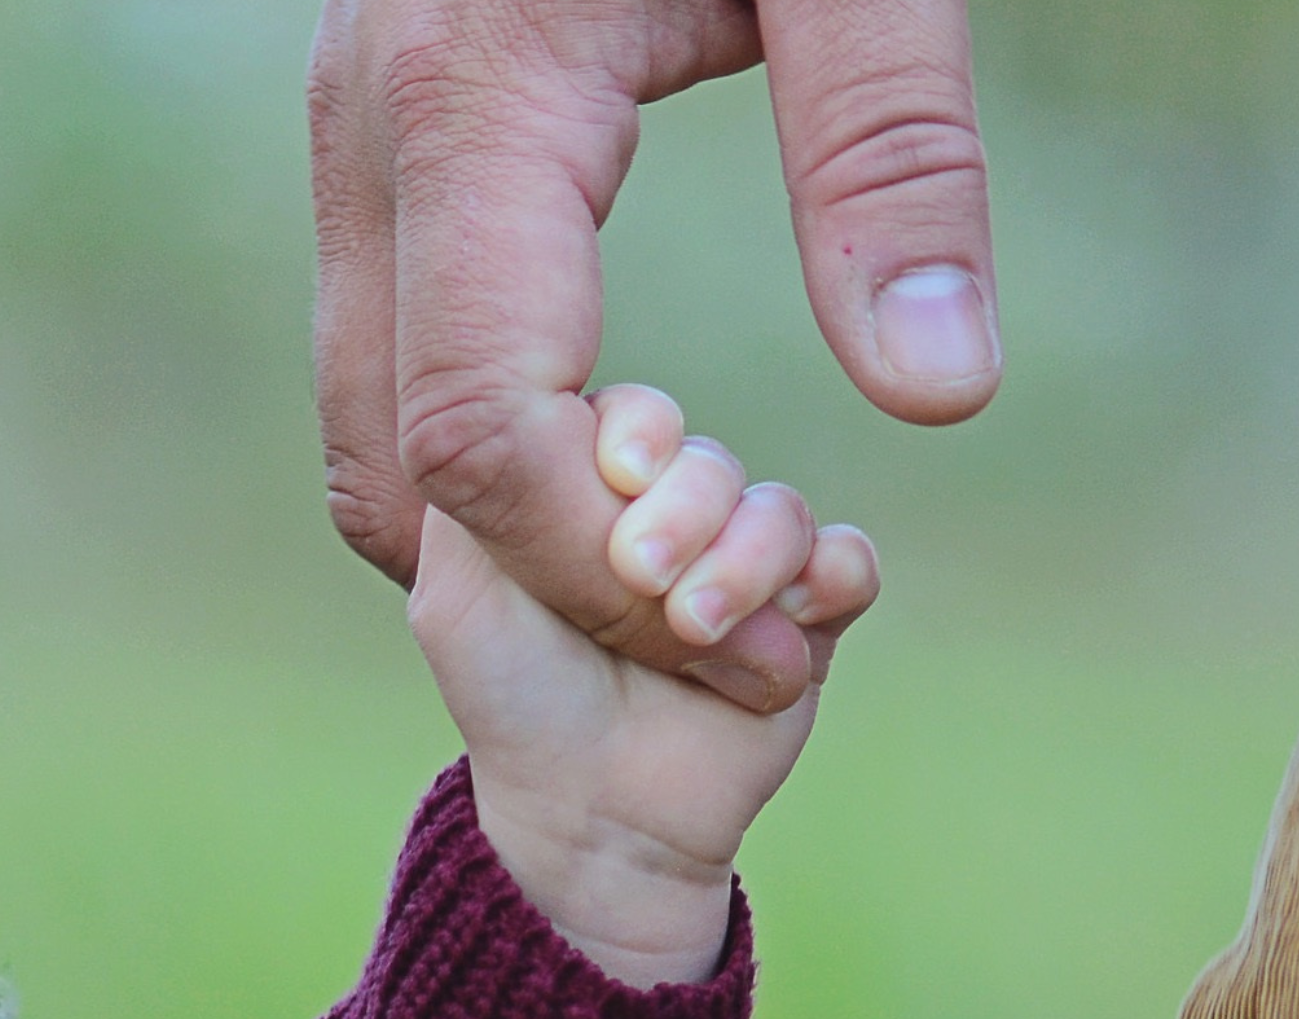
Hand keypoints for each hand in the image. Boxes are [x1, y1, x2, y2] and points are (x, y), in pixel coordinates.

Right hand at [311, 0, 994, 713]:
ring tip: (690, 576)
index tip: (763, 644)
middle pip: (397, 451)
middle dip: (556, 584)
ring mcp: (361, 128)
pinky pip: (391, 343)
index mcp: (472, 94)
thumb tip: (937, 390)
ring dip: (503, 531)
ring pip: (371, 408)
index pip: (478, 421)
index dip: (606, 574)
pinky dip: (483, 452)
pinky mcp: (391, 131)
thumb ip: (892, 153)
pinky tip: (617, 474)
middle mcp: (373, 125)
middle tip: (732, 644)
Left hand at [408, 385, 878, 987]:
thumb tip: (524, 393)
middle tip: (644, 579)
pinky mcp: (810, 625)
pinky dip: (831, 576)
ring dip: (746, 562)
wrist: (593, 820)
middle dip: (686, 512)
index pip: (637, 417)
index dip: (637, 436)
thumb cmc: (515, 703)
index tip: (617, 478)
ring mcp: (748, 570)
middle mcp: (678, 521)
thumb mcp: (457, 592)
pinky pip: (850, 563)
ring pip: (781, 510)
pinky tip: (794, 621)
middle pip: (712, 461)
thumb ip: (473, 487)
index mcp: (596, 497)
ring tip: (697, 629)